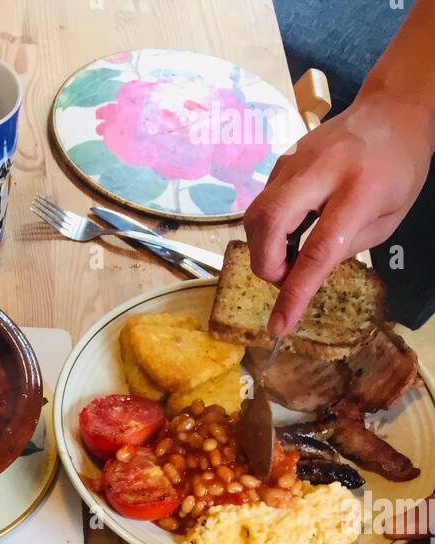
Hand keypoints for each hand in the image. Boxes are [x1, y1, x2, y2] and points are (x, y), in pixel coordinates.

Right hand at [244, 92, 433, 334]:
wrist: (393, 108)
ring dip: (265, 249)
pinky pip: (263, 203)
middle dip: (267, 265)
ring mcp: (295, 161)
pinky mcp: (282, 160)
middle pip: (269, 223)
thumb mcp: (389, 218)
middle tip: (284, 279)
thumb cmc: (399, 168)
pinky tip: (291, 231)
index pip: (318, 250)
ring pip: (256, 214)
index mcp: (360, 190)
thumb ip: (347, 248)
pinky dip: (269, 229)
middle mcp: (321, 170)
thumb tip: (306, 275)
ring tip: (290, 255)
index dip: (295, 292)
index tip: (279, 325)